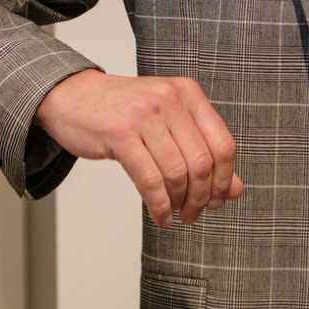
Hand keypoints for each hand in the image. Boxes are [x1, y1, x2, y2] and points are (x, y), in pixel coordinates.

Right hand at [34, 69, 243, 226]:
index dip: (224, 180)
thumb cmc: (123, 112)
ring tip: (175, 214)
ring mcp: (144, 114)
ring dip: (179, 203)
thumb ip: (203, 152)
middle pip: (202, 162)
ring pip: (177, 172)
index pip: (223, 144)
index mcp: (188, 93)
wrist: (72, 96)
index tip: (217, 201)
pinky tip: (159, 215)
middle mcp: (170, 99)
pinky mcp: (120, 132)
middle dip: (201, 198)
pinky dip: (159, 205)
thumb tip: (235, 190)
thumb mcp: (169, 124)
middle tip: (193, 214)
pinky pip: (149, 179)